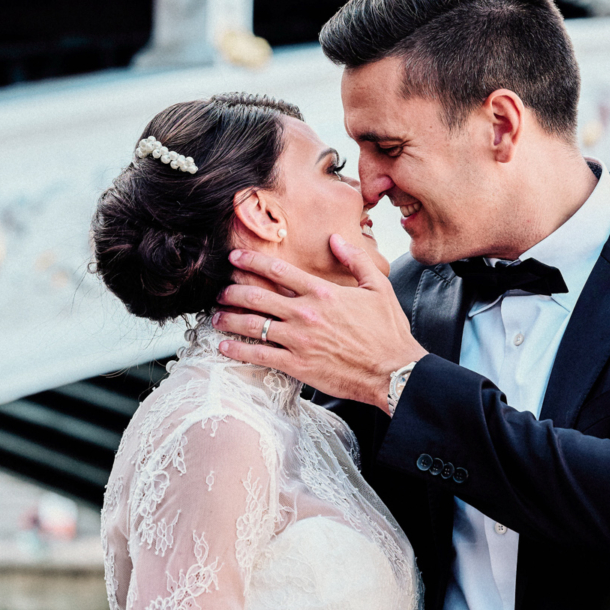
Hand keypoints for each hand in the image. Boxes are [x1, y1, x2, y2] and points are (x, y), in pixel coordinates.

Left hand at [212, 236, 425, 408]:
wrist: (393, 371)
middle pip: (257, 296)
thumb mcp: (378, 287)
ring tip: (215, 316)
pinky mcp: (297, 365)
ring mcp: (298, 340)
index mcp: (323, 292)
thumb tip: (336, 239)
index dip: (252, 261)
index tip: (235, 258)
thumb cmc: (388, 332)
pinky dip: (238, 349)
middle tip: (219, 289)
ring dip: (229, 318)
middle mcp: (306, 313)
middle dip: (232, 290)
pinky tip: (224, 346)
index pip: (279, 270)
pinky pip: (259, 355)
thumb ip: (355, 259)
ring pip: (253, 324)